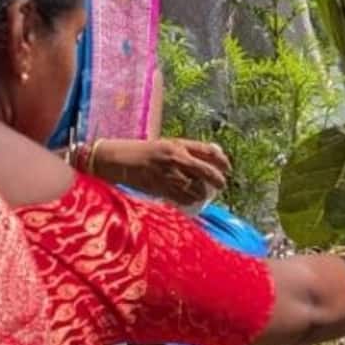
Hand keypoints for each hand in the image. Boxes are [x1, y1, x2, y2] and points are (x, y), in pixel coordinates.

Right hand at [96, 137, 229, 206]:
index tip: (227, 167)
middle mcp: (174, 157)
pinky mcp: (159, 186)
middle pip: (205, 170)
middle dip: (217, 179)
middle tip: (222, 186)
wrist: (116, 159)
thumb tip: (202, 164)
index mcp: (176, 144)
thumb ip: (181, 153)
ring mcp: (167, 173)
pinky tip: (190, 200)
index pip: (207, 150)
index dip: (221, 160)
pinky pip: (181, 197)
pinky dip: (189, 200)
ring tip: (202, 194)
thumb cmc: (140, 153)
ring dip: (202, 192)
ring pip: (195, 187)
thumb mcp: (163, 146)